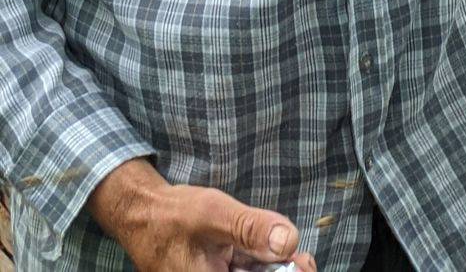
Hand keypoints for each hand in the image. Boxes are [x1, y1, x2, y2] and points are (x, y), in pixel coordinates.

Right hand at [86, 158, 315, 271]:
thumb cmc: (174, 216)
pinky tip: (280, 254)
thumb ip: (250, 228)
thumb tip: (289, 241)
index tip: (304, 264)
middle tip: (306, 260)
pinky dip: (263, 264)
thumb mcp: (214, 214)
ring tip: (302, 259)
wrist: (143, 214)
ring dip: (276, 269)